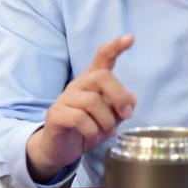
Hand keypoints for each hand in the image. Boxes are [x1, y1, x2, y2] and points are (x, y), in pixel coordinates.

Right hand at [26, 35, 136, 180]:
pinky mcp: (55, 114)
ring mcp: (65, 98)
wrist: (59, 149)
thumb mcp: (110, 118)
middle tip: (127, 114)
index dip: (116, 47)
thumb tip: (132, 100)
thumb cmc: (87, 129)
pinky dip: (92, 130)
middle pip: (101, 77)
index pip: (102, 57)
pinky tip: (92, 135)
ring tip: (106, 131)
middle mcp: (78, 84)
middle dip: (119, 96)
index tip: (130, 38)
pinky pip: (80, 118)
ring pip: (92, 101)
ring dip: (106, 121)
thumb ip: (121, 107)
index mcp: (92, 80)